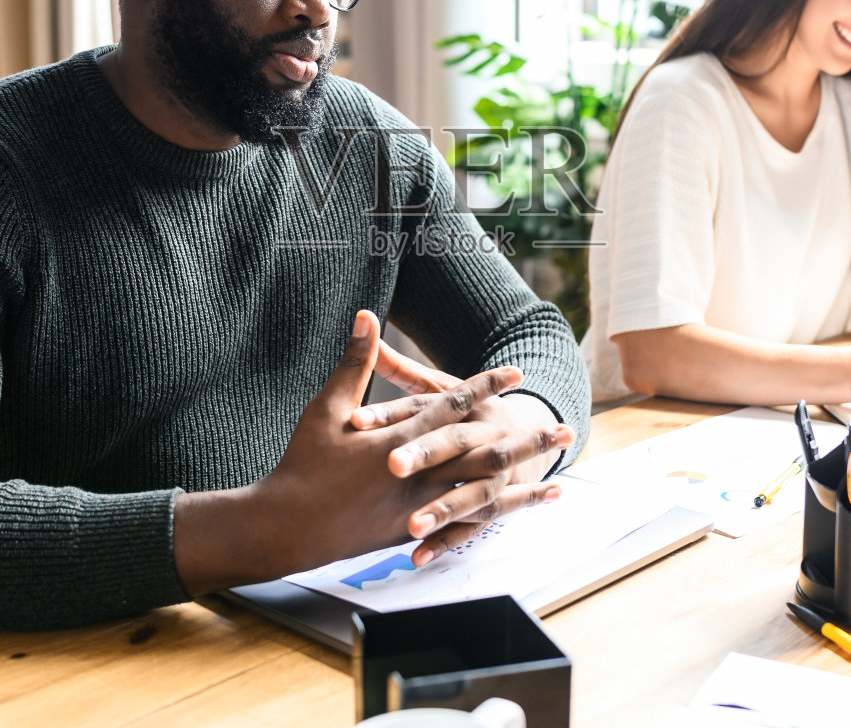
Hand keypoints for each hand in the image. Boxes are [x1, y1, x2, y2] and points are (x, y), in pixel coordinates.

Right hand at [238, 311, 557, 578]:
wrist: (285, 529)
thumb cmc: (303, 466)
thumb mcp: (326, 409)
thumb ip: (355, 364)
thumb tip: (367, 317)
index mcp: (401, 440)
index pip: (452, 406)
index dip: (486, 387)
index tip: (516, 374)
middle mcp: (419, 475)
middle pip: (483, 453)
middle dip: (526, 440)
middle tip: (565, 430)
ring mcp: (419, 508)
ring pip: (482, 493)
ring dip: (523, 483)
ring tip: (560, 476)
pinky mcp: (412, 533)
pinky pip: (465, 527)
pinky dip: (495, 519)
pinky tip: (517, 516)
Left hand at [351, 338, 572, 565]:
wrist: (529, 435)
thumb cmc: (467, 411)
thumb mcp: (435, 385)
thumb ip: (397, 365)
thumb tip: (363, 321)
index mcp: (466, 404)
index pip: (425, 406)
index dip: (390, 413)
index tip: (355, 421)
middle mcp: (483, 437)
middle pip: (454, 445)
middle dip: (424, 455)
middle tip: (391, 465)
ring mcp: (492, 475)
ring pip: (470, 492)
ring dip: (443, 509)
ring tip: (412, 525)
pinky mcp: (489, 506)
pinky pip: (471, 528)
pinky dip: (446, 542)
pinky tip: (417, 555)